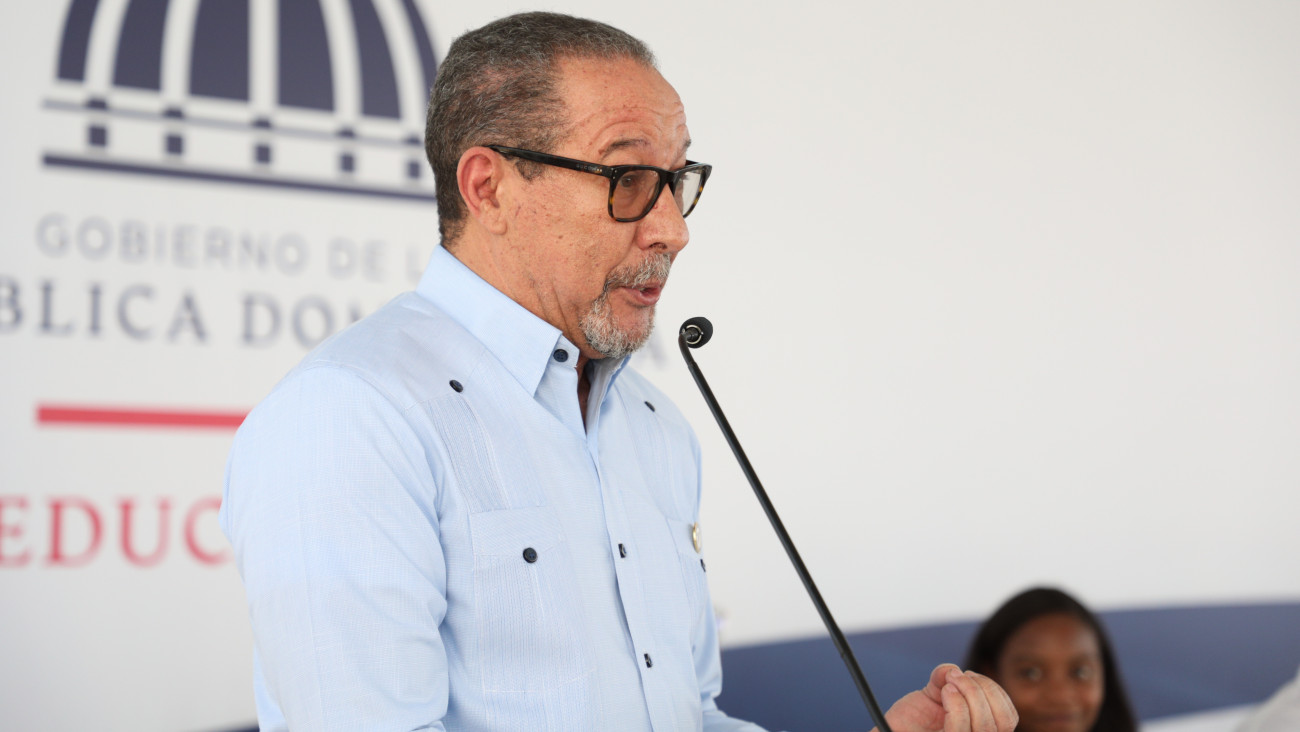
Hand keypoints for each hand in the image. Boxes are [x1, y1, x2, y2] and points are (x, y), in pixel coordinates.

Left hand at [875, 664, 1016, 731]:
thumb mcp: (933, 694)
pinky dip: (957, 704)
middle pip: (1002, 721)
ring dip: (969, 694)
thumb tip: (952, 670)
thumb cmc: (910, 718)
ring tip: (948, 685)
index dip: (996, 692)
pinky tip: (944, 693)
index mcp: (981, 730)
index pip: (1008, 718)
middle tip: (957, 677)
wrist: (888, 729)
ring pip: (985, 726)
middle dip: (982, 690)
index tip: (970, 675)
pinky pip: (961, 729)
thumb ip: (945, 679)